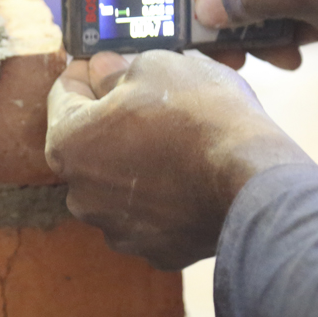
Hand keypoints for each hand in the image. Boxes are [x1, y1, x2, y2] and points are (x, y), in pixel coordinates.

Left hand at [45, 50, 311, 269]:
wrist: (254, 180)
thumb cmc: (200, 115)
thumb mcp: (156, 65)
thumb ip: (118, 69)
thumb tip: (104, 71)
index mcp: (67, 144)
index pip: (63, 95)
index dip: (85, 73)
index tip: (101, 64)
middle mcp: (80, 195)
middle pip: (90, 146)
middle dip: (112, 122)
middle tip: (147, 102)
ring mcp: (118, 230)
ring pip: (119, 186)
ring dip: (136, 164)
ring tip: (176, 143)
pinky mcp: (156, 252)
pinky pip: (153, 216)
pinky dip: (165, 199)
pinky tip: (192, 179)